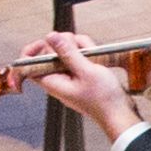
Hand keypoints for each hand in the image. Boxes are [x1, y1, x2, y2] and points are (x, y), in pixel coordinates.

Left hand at [39, 35, 139, 150]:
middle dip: (66, 44)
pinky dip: (88, 52)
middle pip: (51, 51)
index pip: (29, 63)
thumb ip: (68, 53)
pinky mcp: (82, 73)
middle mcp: (58, 77)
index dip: (32, 50)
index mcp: (52, 81)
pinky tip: (98, 57)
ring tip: (93, 56)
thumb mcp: (86, 72)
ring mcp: (70, 75)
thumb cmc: (105, 100)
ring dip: (81, 47)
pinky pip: (79, 56)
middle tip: (81, 50)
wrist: (122, 115)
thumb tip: (51, 36)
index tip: (47, 41)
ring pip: (67, 50)